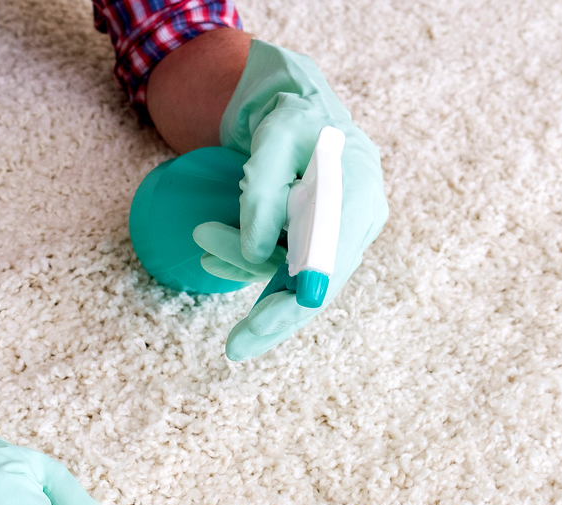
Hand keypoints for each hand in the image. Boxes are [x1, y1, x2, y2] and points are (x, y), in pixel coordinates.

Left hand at [201, 40, 388, 360]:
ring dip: (242, 263)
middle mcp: (357, 220)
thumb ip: (263, 193)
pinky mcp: (317, 238)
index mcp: (358, 194)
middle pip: (317, 286)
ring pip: (292, 275)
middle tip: (235, 348)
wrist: (298, 100)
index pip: (328, 265)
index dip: (296, 302)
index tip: (263, 327)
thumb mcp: (274, 137)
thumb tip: (254, 253)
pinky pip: (284, 266)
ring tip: (202, 237)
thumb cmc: (289, 111)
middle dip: (272, 316)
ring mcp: (339, 232)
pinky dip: (247, 264)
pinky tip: (213, 259)